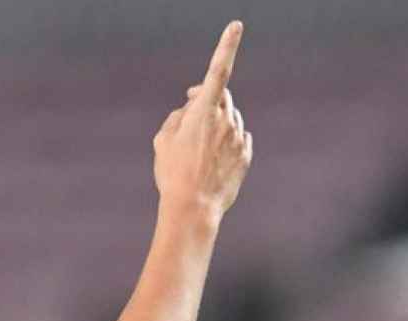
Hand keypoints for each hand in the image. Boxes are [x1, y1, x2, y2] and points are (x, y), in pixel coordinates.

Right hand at [153, 21, 252, 218]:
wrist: (193, 208)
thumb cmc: (172, 173)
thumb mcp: (162, 141)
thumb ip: (177, 117)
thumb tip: (190, 110)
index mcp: (203, 111)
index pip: (218, 71)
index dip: (226, 46)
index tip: (237, 25)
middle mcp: (226, 119)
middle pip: (221, 97)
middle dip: (207, 100)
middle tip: (191, 115)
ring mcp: (239, 136)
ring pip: (229, 119)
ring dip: (215, 126)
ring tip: (197, 154)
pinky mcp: (246, 154)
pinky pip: (237, 139)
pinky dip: (225, 144)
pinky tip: (211, 163)